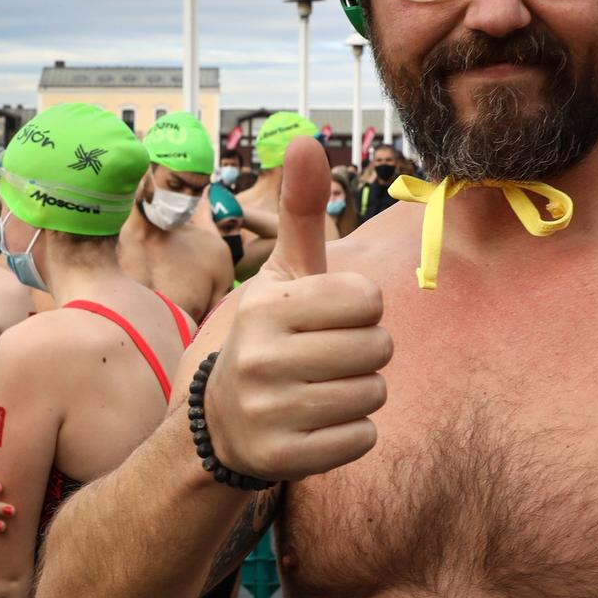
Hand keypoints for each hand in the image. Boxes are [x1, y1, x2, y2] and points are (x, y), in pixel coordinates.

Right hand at [202, 137, 390, 480]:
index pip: (369, 297)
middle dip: (364, 353)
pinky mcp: (283, 459)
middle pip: (379, 347)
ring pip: (374, 393)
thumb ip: (300, 211)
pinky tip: (317, 425)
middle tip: (326, 359)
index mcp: (266, 307)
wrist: (218, 425)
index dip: (360, 308)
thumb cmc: (269, 337)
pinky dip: (351, 434)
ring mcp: (269, 412)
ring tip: (320, 390)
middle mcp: (260, 359)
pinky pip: (363, 438)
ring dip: (360, 393)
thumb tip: (306, 138)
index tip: (327, 319)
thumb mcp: (280, 275)